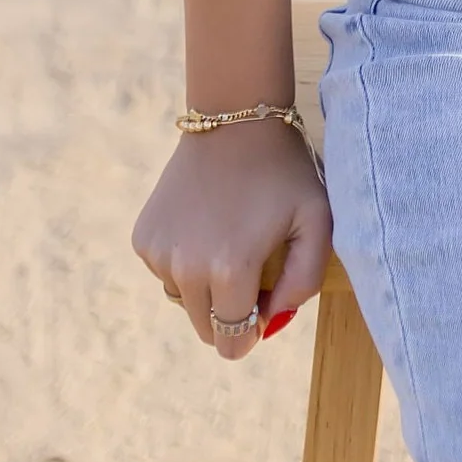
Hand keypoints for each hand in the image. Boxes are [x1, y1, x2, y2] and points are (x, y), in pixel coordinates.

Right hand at [132, 118, 332, 360]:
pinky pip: (166, 273)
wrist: (234, 117)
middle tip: (251, 268)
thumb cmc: (282, 172)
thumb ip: (304, 282)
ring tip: (228, 239)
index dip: (253, 330)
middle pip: (206, 328)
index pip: (233, 343)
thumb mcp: (316, 222)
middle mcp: (185, 268)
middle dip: (230, 312)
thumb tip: (272, 320)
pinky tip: (205, 225)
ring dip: (206, 287)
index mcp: (228, 270)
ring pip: (185, 301)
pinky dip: (184, 262)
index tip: (265, 301)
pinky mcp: (144, 237)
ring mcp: (159, 253)